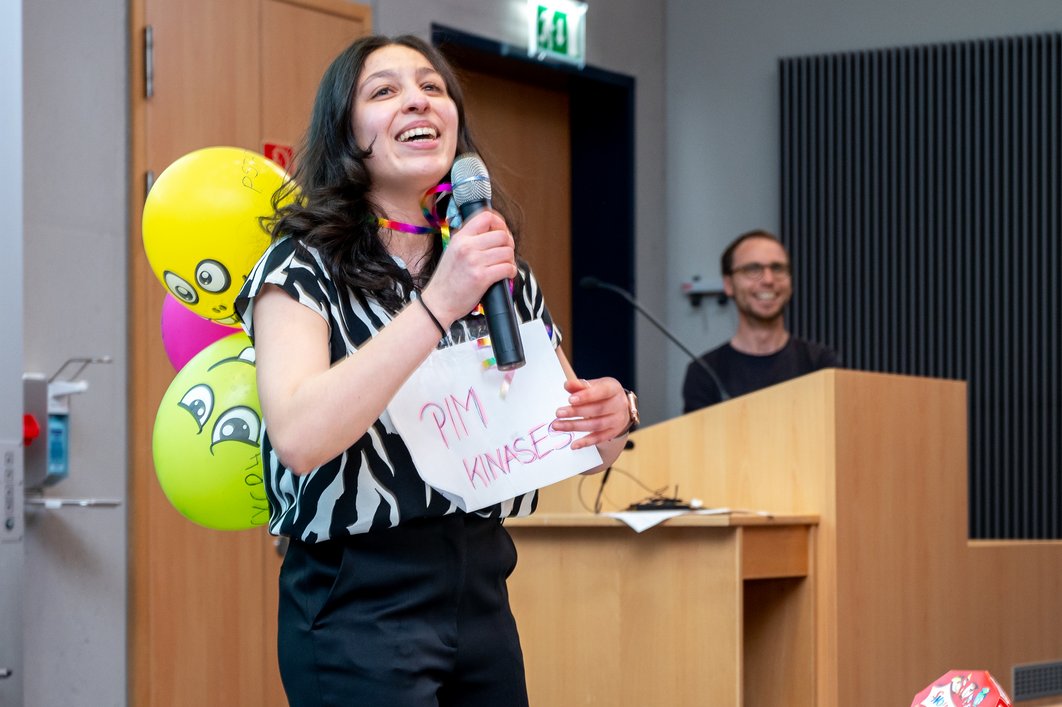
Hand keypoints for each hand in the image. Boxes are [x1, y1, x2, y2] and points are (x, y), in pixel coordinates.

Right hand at [422, 210, 515, 324]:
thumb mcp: (453, 251)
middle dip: (509, 244)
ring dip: (510, 259)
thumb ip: (469, 240)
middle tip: (505, 253)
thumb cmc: (447, 280)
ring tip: (504, 265)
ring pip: (507, 252)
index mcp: (460, 237)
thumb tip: (493, 232)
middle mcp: (467, 246)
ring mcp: (474, 261)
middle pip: (502, 235)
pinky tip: (505, 275)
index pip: (486, 216)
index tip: (502, 232)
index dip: (499, 223)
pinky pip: (507, 268)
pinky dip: (511, 272)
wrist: (438, 302)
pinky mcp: (482, 277)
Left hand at [553, 377, 629, 449]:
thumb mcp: (594, 385)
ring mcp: (617, 420)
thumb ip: (580, 385)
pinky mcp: (613, 432)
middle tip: (558, 413)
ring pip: (596, 425)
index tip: (570, 399)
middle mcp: (619, 405)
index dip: (586, 396)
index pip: (602, 392)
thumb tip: (567, 385)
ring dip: (575, 426)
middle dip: (576, 412)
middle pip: (597, 410)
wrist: (620, 406)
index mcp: (614, 389)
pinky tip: (573, 444)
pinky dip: (586, 442)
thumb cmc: (603, 394)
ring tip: (558, 426)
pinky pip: (599, 438)